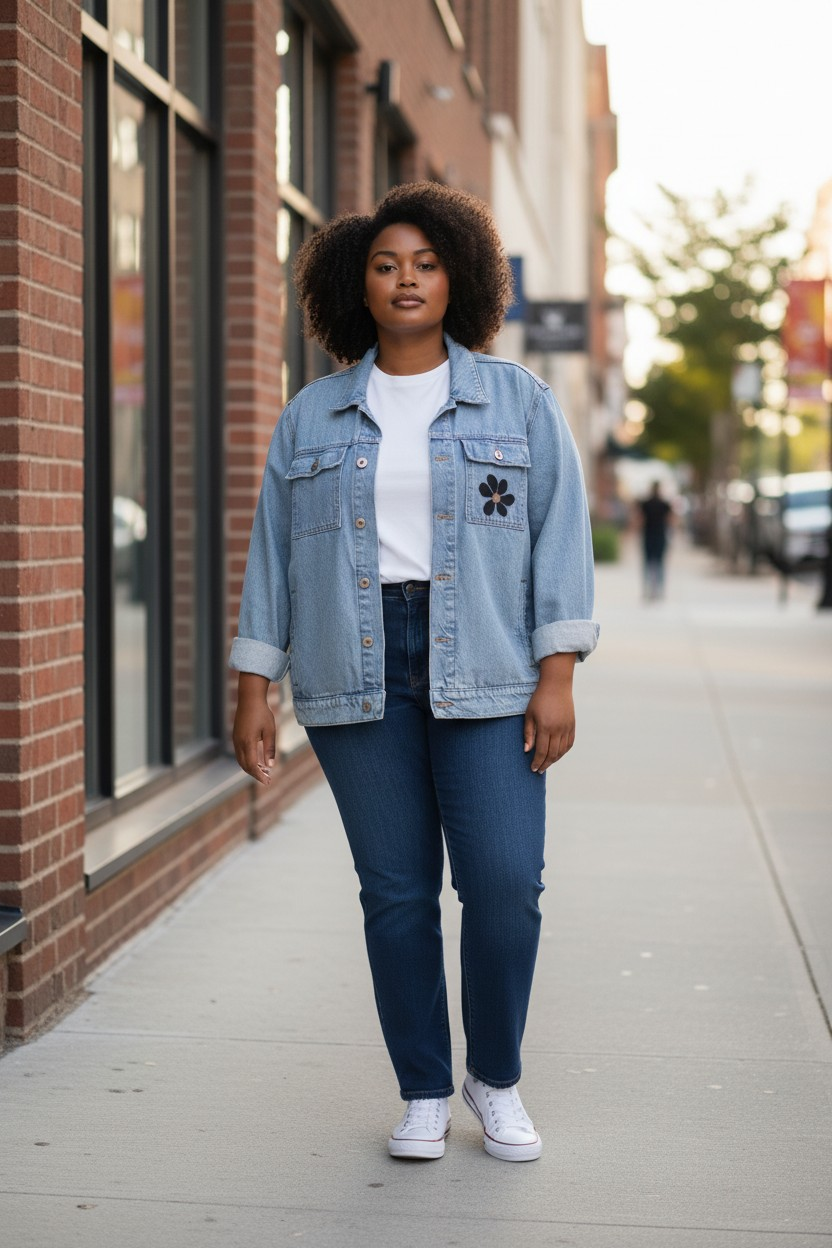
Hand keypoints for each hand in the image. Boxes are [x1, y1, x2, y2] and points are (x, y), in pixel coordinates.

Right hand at [233, 673, 275, 784]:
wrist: (250, 698)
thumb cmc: (262, 713)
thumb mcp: (270, 731)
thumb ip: (270, 749)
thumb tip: (270, 765)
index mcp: (248, 742)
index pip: (252, 765)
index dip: (259, 775)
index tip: (268, 782)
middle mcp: (239, 743)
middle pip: (245, 765)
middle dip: (255, 774)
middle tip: (267, 779)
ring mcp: (236, 739)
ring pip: (241, 760)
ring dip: (251, 768)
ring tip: (263, 771)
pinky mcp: (236, 736)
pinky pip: (239, 753)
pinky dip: (247, 760)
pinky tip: (256, 761)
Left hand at [523, 653, 576, 772]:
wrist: (556, 685)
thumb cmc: (539, 699)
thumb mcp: (529, 715)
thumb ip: (528, 733)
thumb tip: (527, 750)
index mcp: (545, 727)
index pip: (542, 751)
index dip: (537, 762)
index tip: (533, 769)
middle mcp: (558, 729)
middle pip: (552, 754)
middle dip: (545, 764)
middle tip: (539, 770)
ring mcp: (567, 728)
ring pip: (562, 751)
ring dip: (554, 760)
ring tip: (547, 764)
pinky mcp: (572, 725)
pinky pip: (569, 744)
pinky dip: (563, 752)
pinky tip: (557, 755)